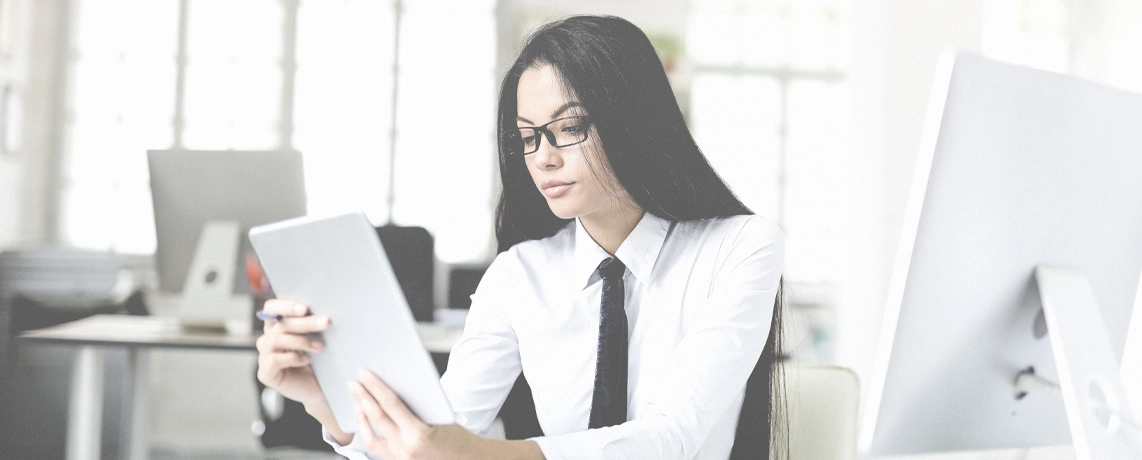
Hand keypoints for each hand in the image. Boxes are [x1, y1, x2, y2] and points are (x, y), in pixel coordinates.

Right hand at [255, 299, 329, 408]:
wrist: (319, 389)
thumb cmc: (319, 362)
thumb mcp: (317, 338)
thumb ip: (313, 324)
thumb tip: (321, 311)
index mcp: (277, 326)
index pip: (271, 308)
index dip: (285, 306)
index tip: (305, 308)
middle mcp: (267, 339)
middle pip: (279, 324)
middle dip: (304, 323)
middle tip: (325, 322)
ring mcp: (264, 356)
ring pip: (274, 340)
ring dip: (301, 341)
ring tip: (319, 346)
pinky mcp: (266, 373)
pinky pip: (274, 360)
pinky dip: (292, 358)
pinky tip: (307, 360)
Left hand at [349, 369, 487, 459]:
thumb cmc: (456, 436)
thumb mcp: (439, 417)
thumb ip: (415, 406)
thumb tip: (391, 387)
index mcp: (419, 434)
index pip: (391, 404)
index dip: (375, 387)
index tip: (365, 374)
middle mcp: (406, 449)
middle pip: (377, 418)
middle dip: (362, 397)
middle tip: (353, 383)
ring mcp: (399, 459)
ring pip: (370, 436)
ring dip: (361, 416)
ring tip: (356, 401)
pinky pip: (375, 447)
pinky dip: (367, 431)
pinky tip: (365, 419)